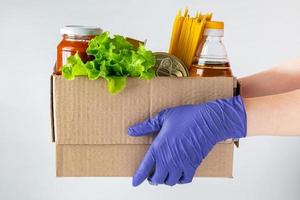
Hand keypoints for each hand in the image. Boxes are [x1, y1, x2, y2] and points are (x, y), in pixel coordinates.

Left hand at [128, 95, 246, 185]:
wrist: (208, 121)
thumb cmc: (186, 117)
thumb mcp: (162, 118)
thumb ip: (146, 126)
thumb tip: (131, 131)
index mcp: (158, 148)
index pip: (144, 168)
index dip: (138, 177)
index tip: (135, 183)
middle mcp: (168, 160)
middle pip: (157, 179)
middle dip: (152, 179)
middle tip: (151, 176)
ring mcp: (181, 164)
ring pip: (170, 181)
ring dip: (165, 180)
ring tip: (164, 175)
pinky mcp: (193, 165)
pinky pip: (185, 180)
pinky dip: (180, 180)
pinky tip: (179, 174)